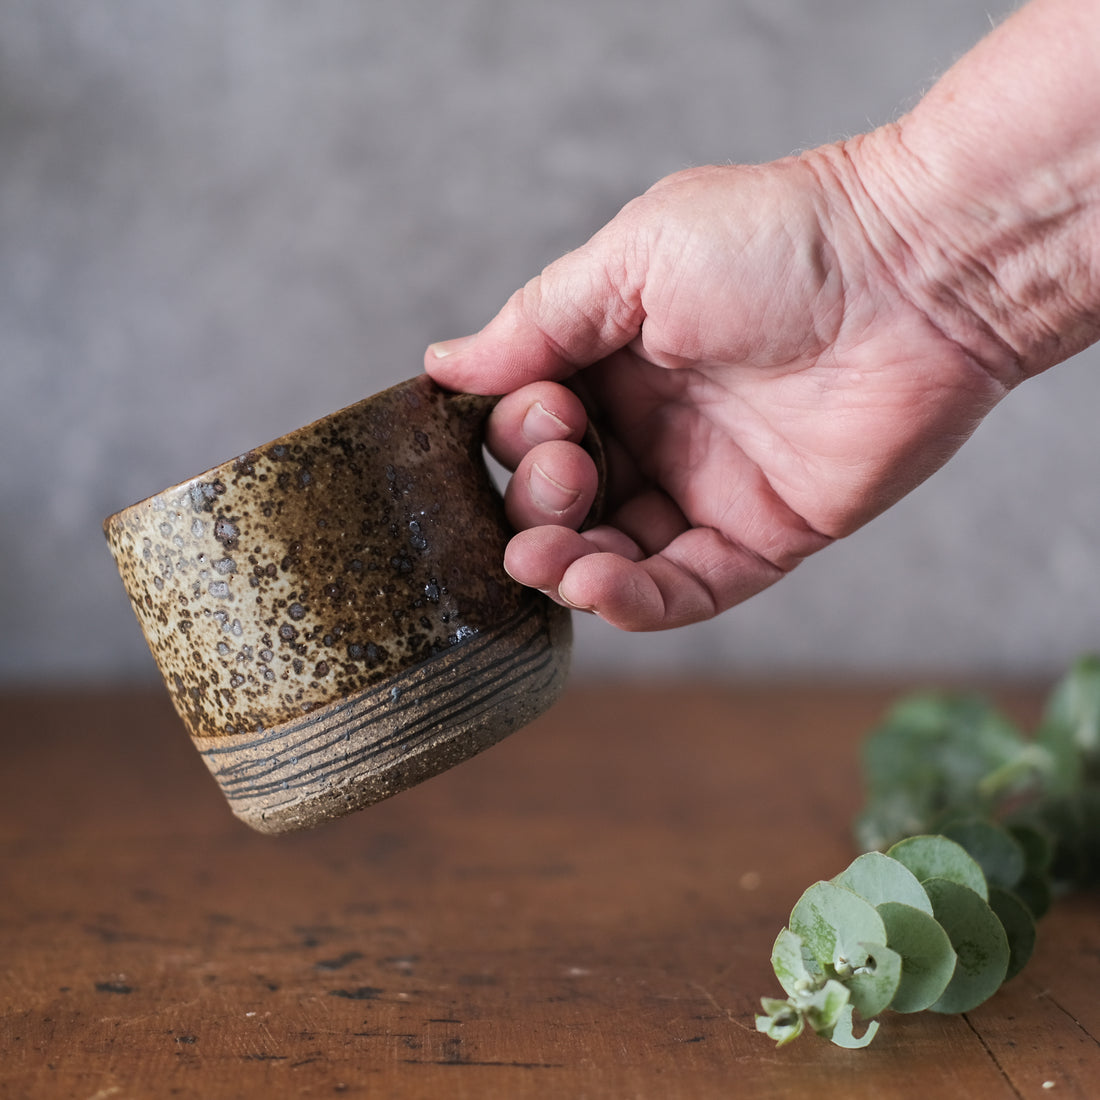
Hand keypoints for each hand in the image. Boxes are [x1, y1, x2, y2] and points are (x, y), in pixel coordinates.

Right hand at [425, 155, 1012, 630]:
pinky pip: (685, 589)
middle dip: (539, 500)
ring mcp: (704, 487)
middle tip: (563, 476)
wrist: (918, 273)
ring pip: (610, 553)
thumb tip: (443, 367)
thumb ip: (536, 323)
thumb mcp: (634, 260)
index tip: (543, 413)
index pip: (529, 423)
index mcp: (615, 360)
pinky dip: (634, 599)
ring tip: (548, 560)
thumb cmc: (779, 242)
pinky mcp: (760, 536)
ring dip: (567, 566)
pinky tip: (597, 586)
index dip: (516, 434)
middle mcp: (653, 429)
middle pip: (560, 498)